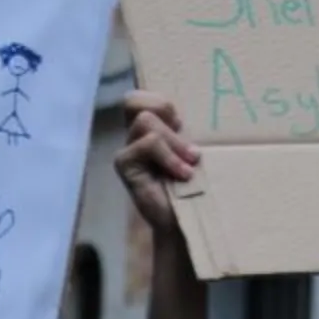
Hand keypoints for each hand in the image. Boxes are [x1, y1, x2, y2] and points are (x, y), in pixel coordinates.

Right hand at [114, 93, 197, 237]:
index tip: (180, 123)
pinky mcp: (124, 164)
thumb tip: (194, 115)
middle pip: (134, 100)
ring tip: (191, 163)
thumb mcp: (192, 151)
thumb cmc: (194, 186)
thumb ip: (184, 131)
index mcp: (149, 129)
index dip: (158, 101)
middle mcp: (133, 137)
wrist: (184, 220)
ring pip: (146, 121)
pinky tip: (182, 174)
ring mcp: (127, 150)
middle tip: (184, 137)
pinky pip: (147, 143)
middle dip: (164, 111)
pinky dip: (169, 156)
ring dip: (174, 141)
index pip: (138, 97)